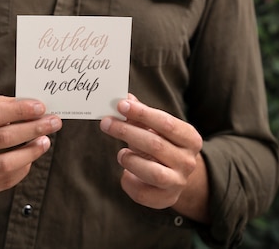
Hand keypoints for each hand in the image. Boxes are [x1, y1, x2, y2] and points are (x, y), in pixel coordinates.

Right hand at [0, 95, 61, 197]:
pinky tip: (31, 156)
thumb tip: (36, 109)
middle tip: (54, 122)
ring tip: (46, 140)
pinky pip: (5, 180)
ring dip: (31, 151)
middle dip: (33, 128)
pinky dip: (23, 167)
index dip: (19, 110)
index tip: (41, 108)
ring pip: (5, 163)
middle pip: (2, 137)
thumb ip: (5, 106)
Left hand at [100, 94, 202, 211]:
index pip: (166, 122)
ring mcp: (178, 182)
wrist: (177, 174)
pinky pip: (143, 194)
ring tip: (121, 153)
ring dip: (131, 160)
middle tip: (106, 123)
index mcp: (190, 138)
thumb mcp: (157, 127)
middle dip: (127, 132)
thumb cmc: (163, 143)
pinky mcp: (165, 199)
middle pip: (156, 145)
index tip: (121, 105)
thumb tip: (124, 98)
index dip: (142, 113)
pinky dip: (129, 182)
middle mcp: (188, 161)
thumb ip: (141, 114)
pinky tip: (125, 173)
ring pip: (153, 173)